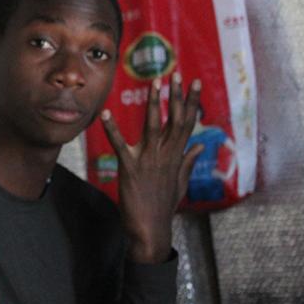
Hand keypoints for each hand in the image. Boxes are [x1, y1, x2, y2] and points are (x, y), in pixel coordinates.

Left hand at [100, 73, 202, 263]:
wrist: (150, 228)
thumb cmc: (163, 206)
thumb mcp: (180, 183)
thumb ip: (188, 162)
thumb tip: (198, 146)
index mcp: (176, 156)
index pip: (187, 123)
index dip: (191, 102)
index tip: (194, 83)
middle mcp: (166, 155)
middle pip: (175, 120)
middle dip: (177, 96)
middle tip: (177, 74)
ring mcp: (149, 160)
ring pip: (154, 126)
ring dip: (154, 103)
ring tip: (154, 83)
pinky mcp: (129, 167)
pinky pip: (119, 144)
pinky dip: (111, 128)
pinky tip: (105, 113)